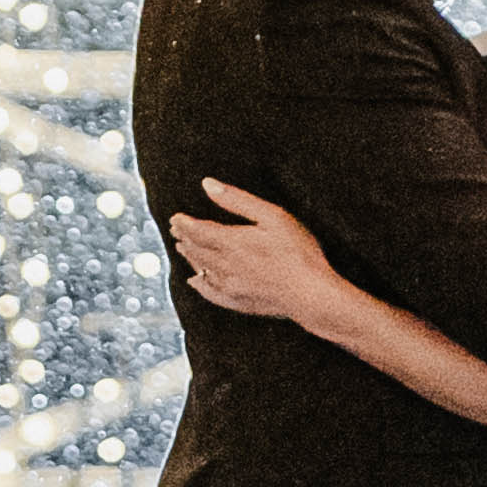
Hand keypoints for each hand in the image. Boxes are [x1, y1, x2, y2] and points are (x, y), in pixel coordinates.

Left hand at [170, 176, 352, 340]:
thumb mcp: (272, 216)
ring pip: (201, 271)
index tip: (175, 218)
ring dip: (191, 258)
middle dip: (185, 238)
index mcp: (232, 242)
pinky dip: (200, 285)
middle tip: (176, 230)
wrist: (311, 294)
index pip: (198, 231)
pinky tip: (196, 282)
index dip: (184, 224)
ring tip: (183, 248)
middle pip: (197, 250)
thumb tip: (207, 184)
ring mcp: (231, 287)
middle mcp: (225, 266)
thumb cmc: (297, 251)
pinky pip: (211, 294)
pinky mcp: (240, 302)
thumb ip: (238, 200)